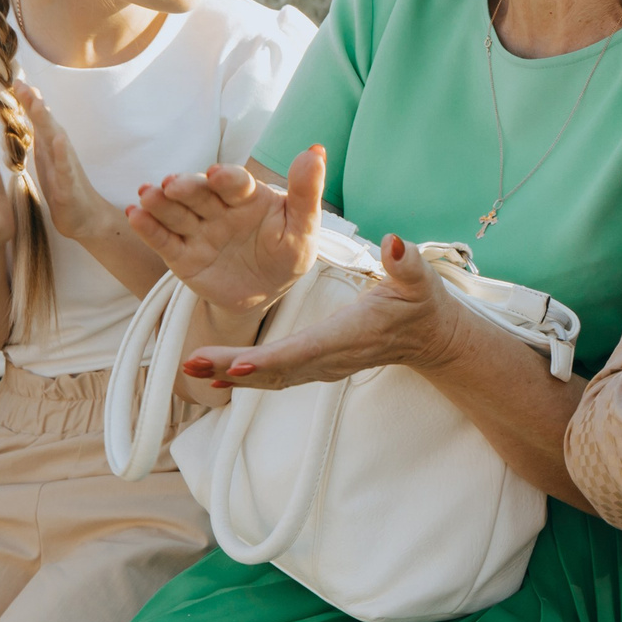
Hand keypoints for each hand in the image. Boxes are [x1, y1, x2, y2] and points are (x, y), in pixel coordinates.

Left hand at [12, 83, 122, 244]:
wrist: (85, 218)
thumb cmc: (64, 188)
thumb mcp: (48, 158)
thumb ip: (41, 134)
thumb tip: (34, 111)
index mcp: (50, 147)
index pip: (38, 119)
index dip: (27, 101)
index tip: (15, 81)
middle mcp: (60, 152)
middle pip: (46, 123)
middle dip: (35, 103)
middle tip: (22, 84)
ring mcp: (66, 167)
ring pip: (56, 140)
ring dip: (48, 122)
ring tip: (38, 104)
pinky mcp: (68, 186)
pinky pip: (65, 168)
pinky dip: (61, 154)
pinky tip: (57, 141)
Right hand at [128, 145, 324, 314]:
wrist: (265, 293)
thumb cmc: (287, 254)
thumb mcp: (303, 228)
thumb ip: (306, 193)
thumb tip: (316, 150)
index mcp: (249, 197)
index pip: (235, 183)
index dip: (227, 178)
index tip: (219, 174)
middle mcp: (218, 208)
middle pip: (199, 193)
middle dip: (186, 186)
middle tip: (172, 184)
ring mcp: (197, 230)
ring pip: (176, 213)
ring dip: (160, 202)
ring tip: (147, 195)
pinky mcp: (181, 255)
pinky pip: (163, 240)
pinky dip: (147, 228)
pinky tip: (136, 215)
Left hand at [181, 231, 454, 389]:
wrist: (429, 338)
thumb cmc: (422, 305)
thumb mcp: (419, 279)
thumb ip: (407, 263)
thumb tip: (395, 243)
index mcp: (348, 335)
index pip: (303, 351)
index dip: (269, 360)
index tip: (238, 364)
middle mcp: (331, 358)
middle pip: (276, 371)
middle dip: (233, 369)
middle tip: (193, 362)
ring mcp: (322, 366)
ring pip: (271, 377)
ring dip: (230, 374)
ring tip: (192, 365)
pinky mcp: (316, 366)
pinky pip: (276, 376)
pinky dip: (244, 377)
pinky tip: (216, 375)